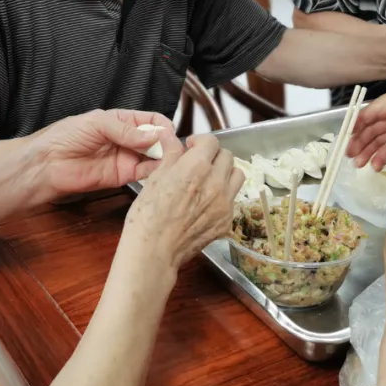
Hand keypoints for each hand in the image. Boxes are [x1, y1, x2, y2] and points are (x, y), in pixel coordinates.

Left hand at [28, 109, 179, 201]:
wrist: (48, 163)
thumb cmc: (66, 136)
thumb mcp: (98, 123)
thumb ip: (126, 130)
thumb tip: (153, 137)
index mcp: (121, 120)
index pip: (151, 120)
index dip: (162, 125)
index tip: (168, 132)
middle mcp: (126, 139)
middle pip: (156, 139)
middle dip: (166, 141)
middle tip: (171, 147)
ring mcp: (125, 158)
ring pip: (153, 157)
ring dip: (164, 157)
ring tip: (169, 158)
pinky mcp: (122, 177)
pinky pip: (144, 173)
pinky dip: (155, 172)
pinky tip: (160, 169)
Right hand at [123, 135, 243, 270]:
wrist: (155, 248)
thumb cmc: (149, 213)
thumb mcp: (156, 177)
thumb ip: (171, 154)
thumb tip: (171, 137)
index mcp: (198, 166)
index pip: (212, 141)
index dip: (200, 141)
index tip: (191, 147)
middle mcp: (216, 182)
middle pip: (227, 156)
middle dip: (213, 156)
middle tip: (199, 163)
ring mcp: (225, 203)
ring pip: (237, 176)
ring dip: (225, 173)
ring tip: (209, 180)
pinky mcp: (226, 221)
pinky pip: (232, 200)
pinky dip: (223, 197)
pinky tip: (205, 204)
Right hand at [347, 82, 385, 170]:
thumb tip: (384, 150)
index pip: (375, 110)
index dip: (360, 122)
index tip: (348, 135)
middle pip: (376, 127)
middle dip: (362, 140)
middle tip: (351, 155)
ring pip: (383, 140)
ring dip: (371, 151)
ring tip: (360, 164)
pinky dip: (385, 157)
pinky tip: (376, 165)